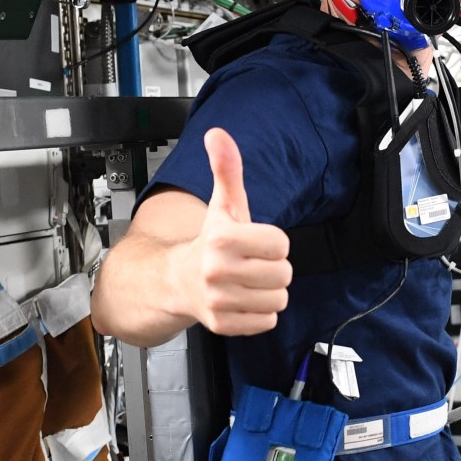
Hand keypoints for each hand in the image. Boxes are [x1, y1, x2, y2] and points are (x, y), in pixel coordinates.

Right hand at [188, 128, 291, 335]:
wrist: (176, 281)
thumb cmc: (210, 241)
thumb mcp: (223, 204)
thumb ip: (227, 170)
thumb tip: (218, 135)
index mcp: (222, 239)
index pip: (281, 244)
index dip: (273, 243)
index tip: (254, 242)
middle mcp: (217, 271)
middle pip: (284, 274)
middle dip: (273, 268)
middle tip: (250, 264)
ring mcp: (219, 301)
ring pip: (278, 300)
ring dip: (268, 292)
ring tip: (247, 282)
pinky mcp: (223, 325)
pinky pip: (267, 322)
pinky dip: (260, 314)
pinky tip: (242, 300)